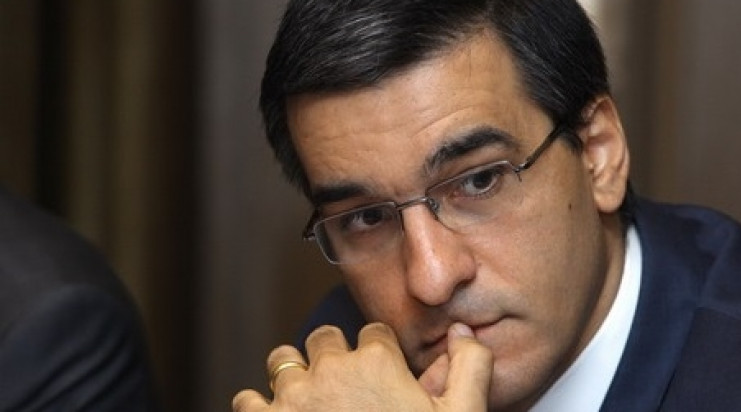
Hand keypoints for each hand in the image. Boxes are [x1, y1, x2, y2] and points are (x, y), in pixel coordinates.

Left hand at [232, 322, 492, 410]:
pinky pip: (247, 399)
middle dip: (334, 357)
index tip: (382, 379)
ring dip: (294, 376)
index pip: (373, 334)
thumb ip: (470, 365)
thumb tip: (460, 331)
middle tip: (346, 392)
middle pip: (324, 339)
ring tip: (309, 403)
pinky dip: (260, 408)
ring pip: (282, 361)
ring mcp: (292, 397)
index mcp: (378, 360)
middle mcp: (330, 369)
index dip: (380, 355)